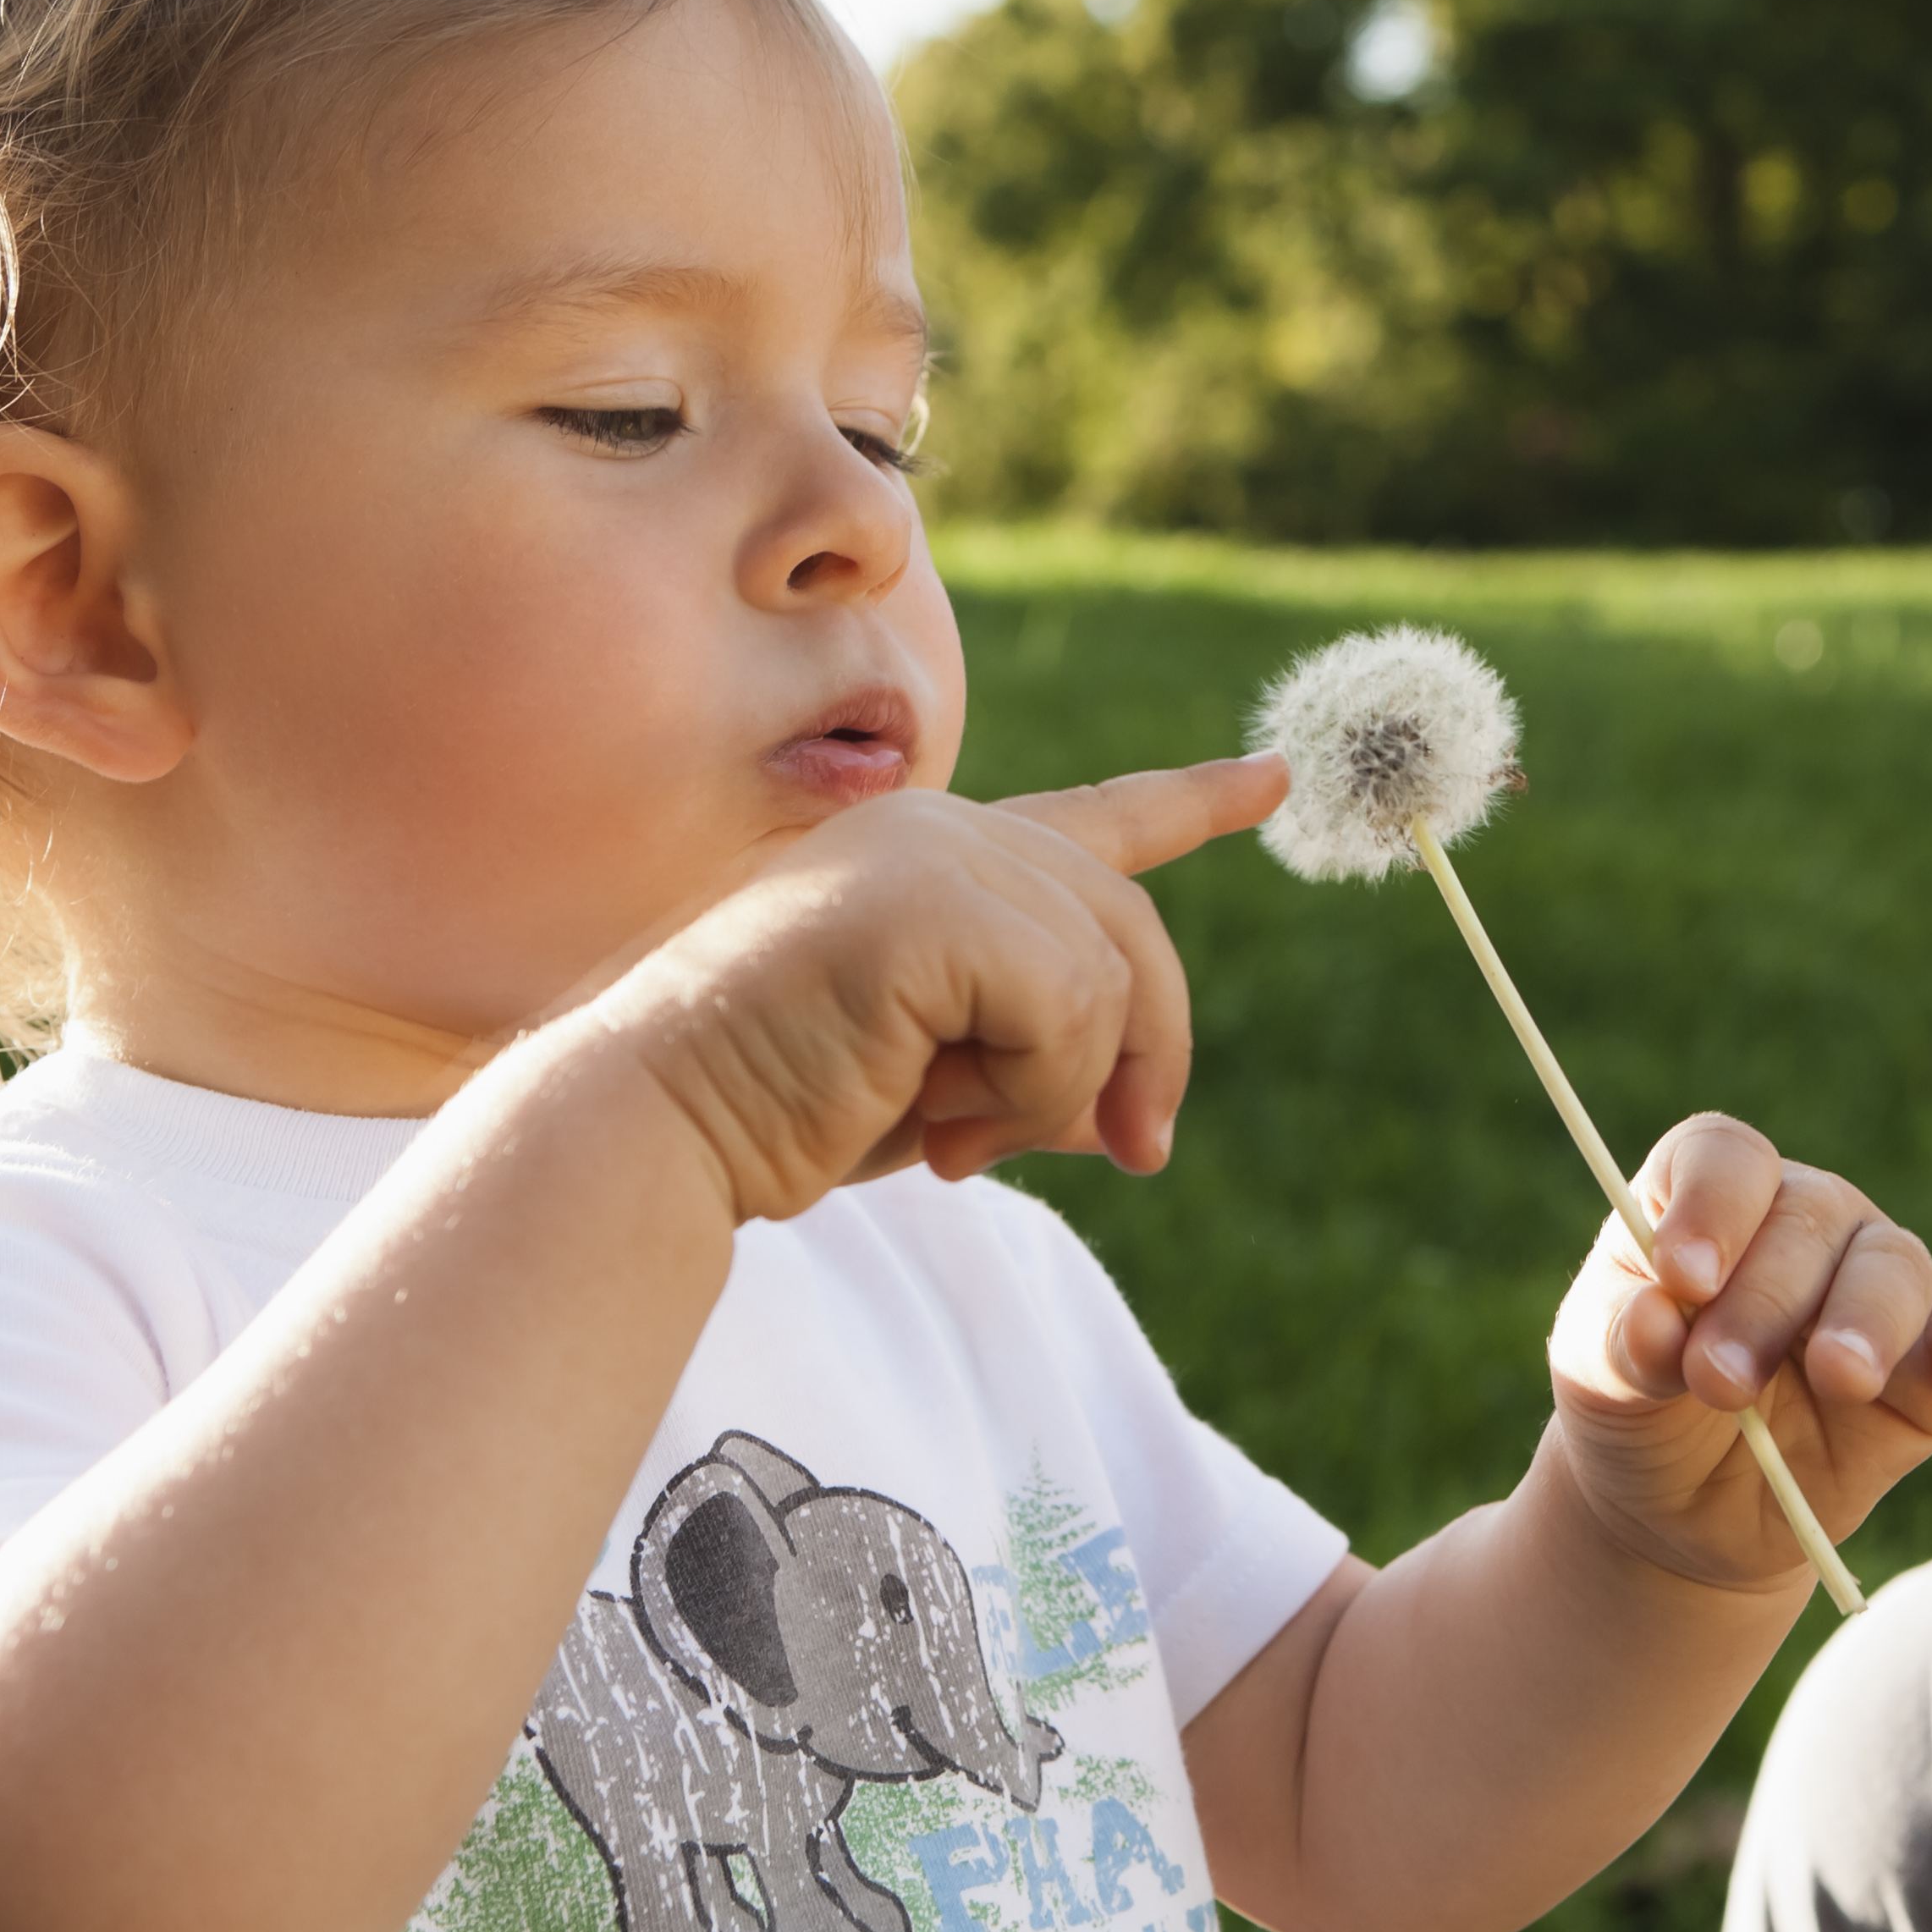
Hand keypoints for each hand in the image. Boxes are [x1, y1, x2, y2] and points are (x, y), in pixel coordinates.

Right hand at [590, 755, 1286, 1222]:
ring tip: (962, 1140)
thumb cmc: (780, 1112)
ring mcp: (934, 851)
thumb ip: (1046, 1067)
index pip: (1095, 819)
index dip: (1191, 801)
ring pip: (1109, 979)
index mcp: (933, 854)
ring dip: (1062, 1093)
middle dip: (1150, 1055)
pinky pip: (1073, 1010)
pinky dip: (1037, 1092)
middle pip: (1129, 928)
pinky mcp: (932, 902)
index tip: (1272, 777)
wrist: (659, 1126)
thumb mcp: (946, 1087)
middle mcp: (941, 826)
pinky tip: (949, 1125)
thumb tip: (1139, 1119)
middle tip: (1133, 1153)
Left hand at [1543, 1115, 1931, 1592]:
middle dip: (1763, 1301)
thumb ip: (1622, 1348)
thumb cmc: (1639, 1413)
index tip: (1681, 1276)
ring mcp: (1881, 1288)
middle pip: (1807, 1219)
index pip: (1726, 1159)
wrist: (1684, 1513)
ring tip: (1837, 1379)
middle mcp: (1806, 1222)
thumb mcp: (1599, 1384)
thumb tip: (1652, 1322)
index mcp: (1713, 1199)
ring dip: (1864, 1323)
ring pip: (1894, 1268)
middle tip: (1717, 1381)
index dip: (1710, 1206)